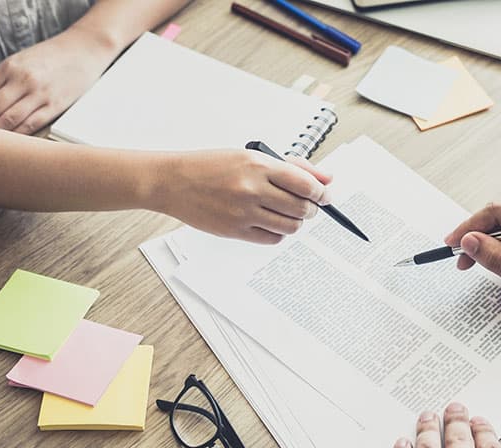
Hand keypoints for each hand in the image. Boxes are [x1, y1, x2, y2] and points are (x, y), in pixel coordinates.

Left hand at [0, 26, 116, 134]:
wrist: (84, 51)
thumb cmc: (52, 56)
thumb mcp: (22, 59)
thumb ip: (5, 77)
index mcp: (11, 67)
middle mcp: (23, 80)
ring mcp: (40, 94)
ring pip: (10, 119)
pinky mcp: (55, 106)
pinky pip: (31, 124)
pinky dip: (18, 134)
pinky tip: (12, 140)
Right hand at [153, 150, 331, 243]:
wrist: (173, 181)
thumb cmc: (211, 166)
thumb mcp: (251, 156)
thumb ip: (292, 166)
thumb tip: (326, 178)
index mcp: (258, 165)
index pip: (305, 183)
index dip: (321, 192)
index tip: (324, 195)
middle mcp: (252, 189)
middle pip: (301, 208)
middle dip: (311, 209)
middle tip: (307, 206)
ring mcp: (243, 212)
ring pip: (290, 226)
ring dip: (296, 222)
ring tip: (288, 214)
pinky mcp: (235, 231)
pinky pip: (271, 239)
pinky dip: (278, 233)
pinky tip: (270, 222)